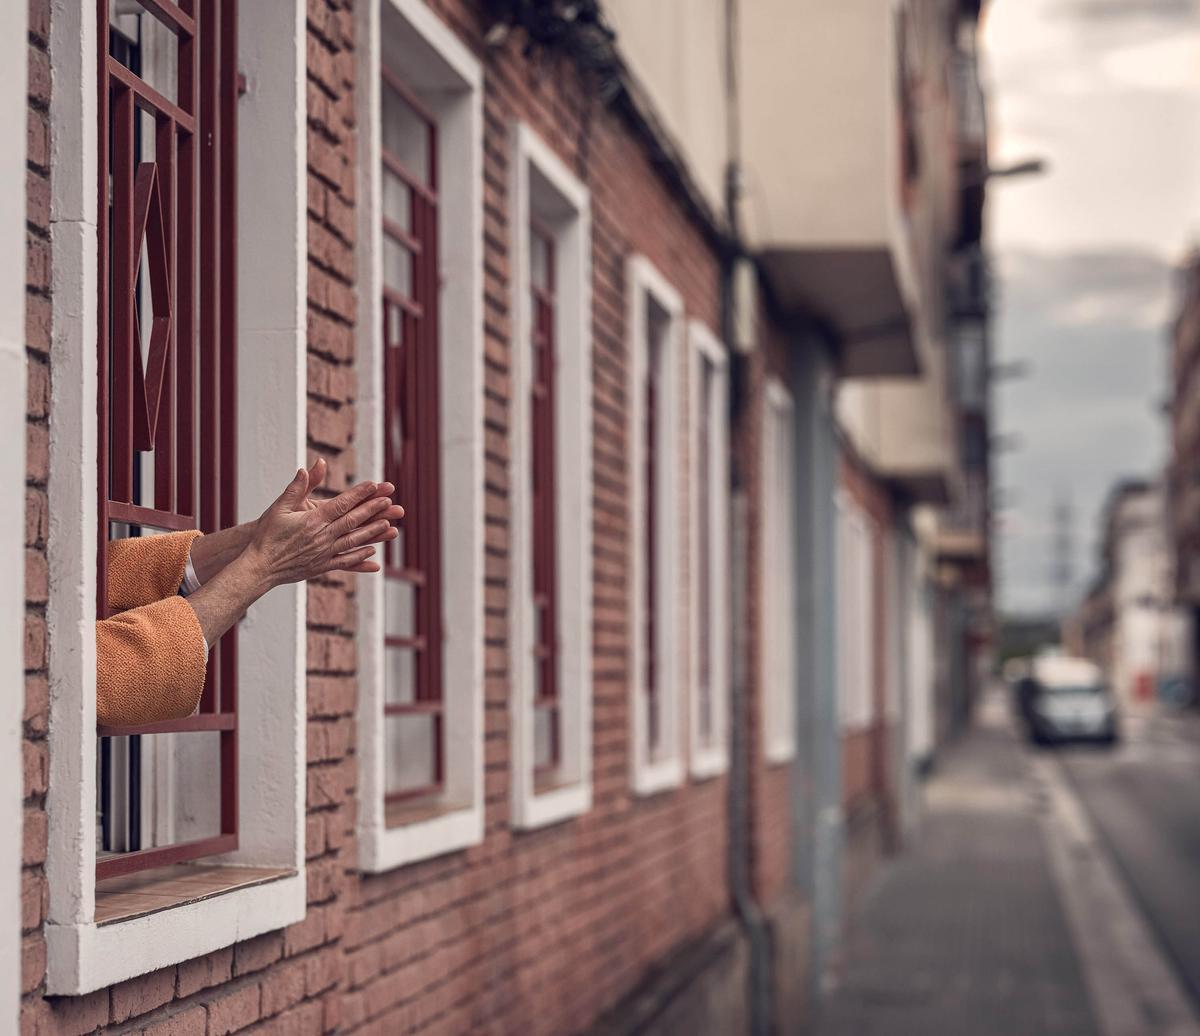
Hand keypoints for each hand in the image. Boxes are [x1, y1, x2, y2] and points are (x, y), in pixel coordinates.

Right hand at [243, 466, 404, 588]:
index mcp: (312, 520)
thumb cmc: (267, 535)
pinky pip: (345, 562)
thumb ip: (296, 488)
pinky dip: (360, 557)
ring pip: (353, 541)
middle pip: (353, 521)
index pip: (342, 504)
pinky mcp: (322, 567)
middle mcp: (322, 537)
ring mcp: (323, 553)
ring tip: (389, 525)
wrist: (259, 566)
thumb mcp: (279, 507)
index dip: (360, 494)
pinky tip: (372, 552)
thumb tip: (306, 468)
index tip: (375, 485)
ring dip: (373, 533)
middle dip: (373, 511)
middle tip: (390, 502)